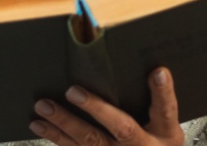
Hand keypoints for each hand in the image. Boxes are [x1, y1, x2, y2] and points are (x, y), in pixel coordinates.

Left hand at [30, 68, 183, 145]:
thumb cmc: (156, 144)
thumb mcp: (166, 127)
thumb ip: (158, 100)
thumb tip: (153, 69)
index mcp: (164, 134)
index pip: (166, 110)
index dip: (163, 92)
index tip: (158, 72)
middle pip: (121, 127)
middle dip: (96, 108)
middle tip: (73, 91)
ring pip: (90, 142)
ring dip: (64, 124)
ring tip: (44, 106)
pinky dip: (57, 137)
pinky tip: (40, 125)